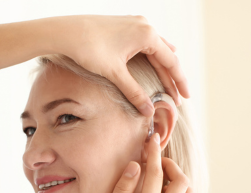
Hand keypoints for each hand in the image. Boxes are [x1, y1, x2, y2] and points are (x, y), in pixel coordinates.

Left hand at [0, 15, 188, 115]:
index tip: (185, 98)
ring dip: (162, 66)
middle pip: (165, 55)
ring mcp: (134, 22)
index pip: (171, 62)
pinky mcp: (124, 24)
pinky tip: (153, 60)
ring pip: (156, 48)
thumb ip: (134, 92)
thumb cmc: (89, 49)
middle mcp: (144, 25)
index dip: (179, 82)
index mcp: (147, 35)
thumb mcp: (114, 74)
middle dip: (171, 77)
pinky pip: (145, 42)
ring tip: (170, 82)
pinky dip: (151, 56)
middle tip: (178, 97)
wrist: (65, 32)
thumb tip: (148, 111)